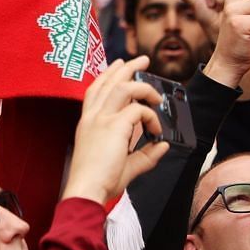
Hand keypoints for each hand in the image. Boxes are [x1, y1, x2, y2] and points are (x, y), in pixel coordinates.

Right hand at [62, 55, 167, 206]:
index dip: (108, 74)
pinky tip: (156, 128)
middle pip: (109, 82)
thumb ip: (145, 155)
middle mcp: (92, 117)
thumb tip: (163, 145)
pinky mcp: (113, 126)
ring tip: (156, 95)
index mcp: (88, 123)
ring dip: (143, 88)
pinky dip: (151, 117)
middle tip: (142, 59)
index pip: (96, 89)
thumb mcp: (126, 166)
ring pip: (123, 88)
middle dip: (127, 67)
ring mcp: (101, 119)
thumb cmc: (99, 182)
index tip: (120, 65)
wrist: (87, 190)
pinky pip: (138, 110)